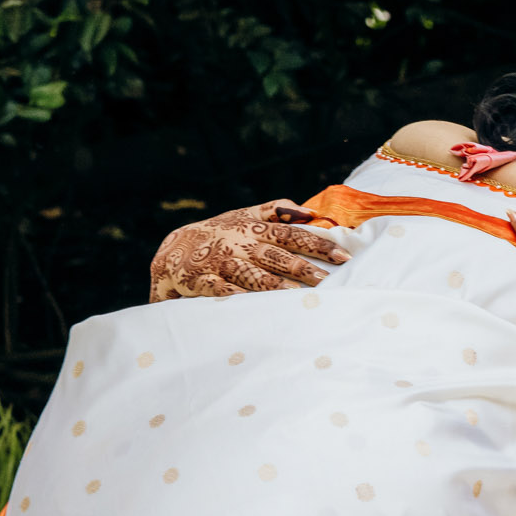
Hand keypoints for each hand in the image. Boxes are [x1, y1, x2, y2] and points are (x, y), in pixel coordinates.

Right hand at [148, 201, 345, 300]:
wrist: (172, 251)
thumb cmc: (219, 233)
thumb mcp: (244, 216)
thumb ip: (276, 210)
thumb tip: (309, 210)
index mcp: (254, 230)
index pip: (292, 235)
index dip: (318, 244)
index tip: (343, 256)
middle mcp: (240, 245)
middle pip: (277, 257)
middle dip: (304, 269)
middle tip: (328, 282)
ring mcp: (221, 263)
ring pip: (252, 276)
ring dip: (276, 286)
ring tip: (300, 298)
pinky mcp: (203, 281)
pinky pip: (222, 290)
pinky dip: (237, 297)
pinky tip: (255, 306)